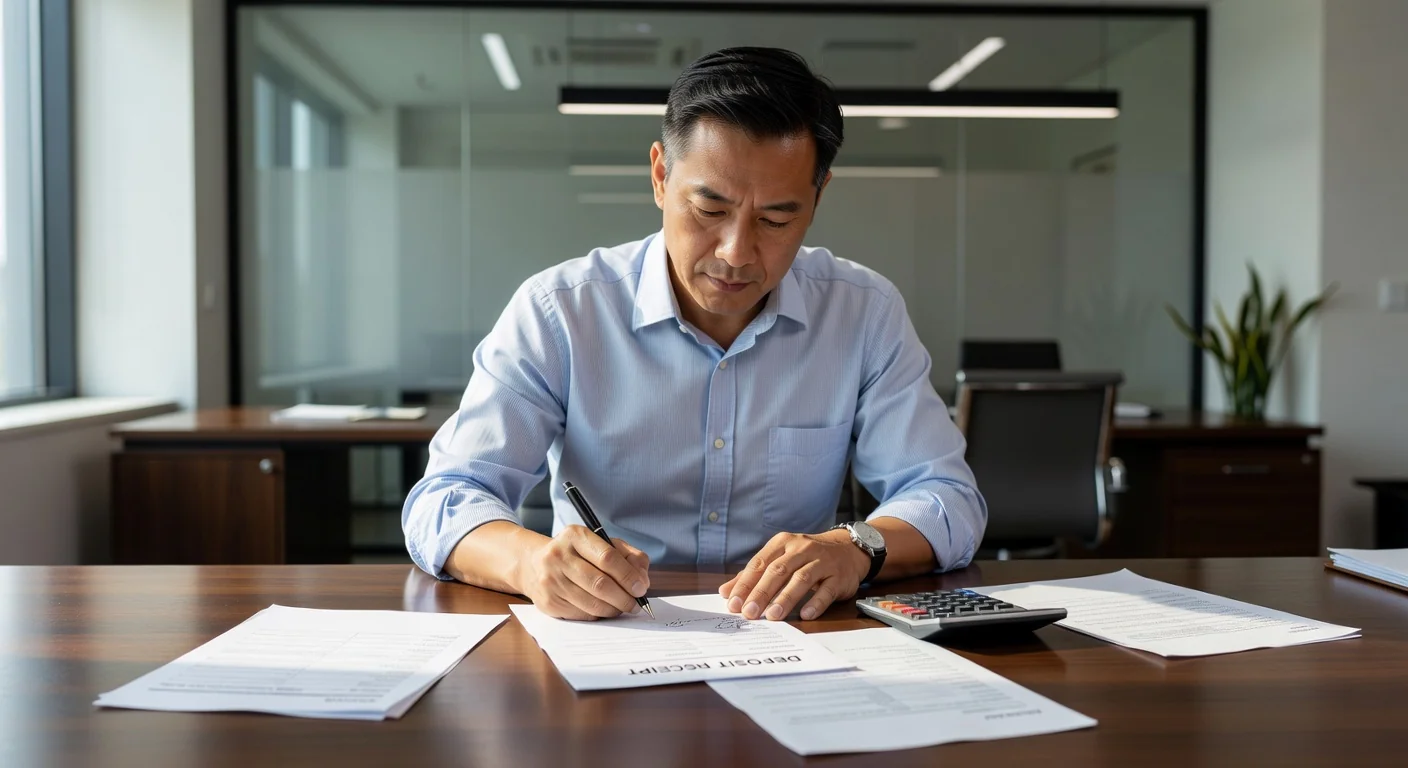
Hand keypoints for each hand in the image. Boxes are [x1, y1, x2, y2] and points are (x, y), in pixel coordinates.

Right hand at [514, 526, 650, 620]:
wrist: (534, 564)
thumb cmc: (577, 554)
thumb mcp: (602, 544)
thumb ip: (628, 556)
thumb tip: (642, 580)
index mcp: (575, 536)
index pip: (608, 558)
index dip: (628, 576)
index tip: (641, 588)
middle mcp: (558, 556)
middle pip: (600, 584)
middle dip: (624, 597)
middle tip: (635, 604)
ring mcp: (550, 580)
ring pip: (592, 603)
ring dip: (613, 610)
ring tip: (622, 607)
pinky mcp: (548, 601)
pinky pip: (581, 614)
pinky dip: (598, 615)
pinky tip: (603, 609)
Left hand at [719, 530, 869, 620]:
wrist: (847, 549)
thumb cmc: (806, 557)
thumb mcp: (780, 559)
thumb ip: (754, 575)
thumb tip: (726, 592)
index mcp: (782, 543)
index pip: (759, 564)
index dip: (745, 584)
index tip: (733, 603)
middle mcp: (802, 549)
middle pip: (778, 571)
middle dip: (762, 593)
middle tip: (749, 613)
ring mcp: (822, 562)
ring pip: (802, 579)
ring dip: (786, 598)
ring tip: (774, 616)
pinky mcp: (839, 576)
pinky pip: (827, 590)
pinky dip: (816, 602)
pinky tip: (805, 614)